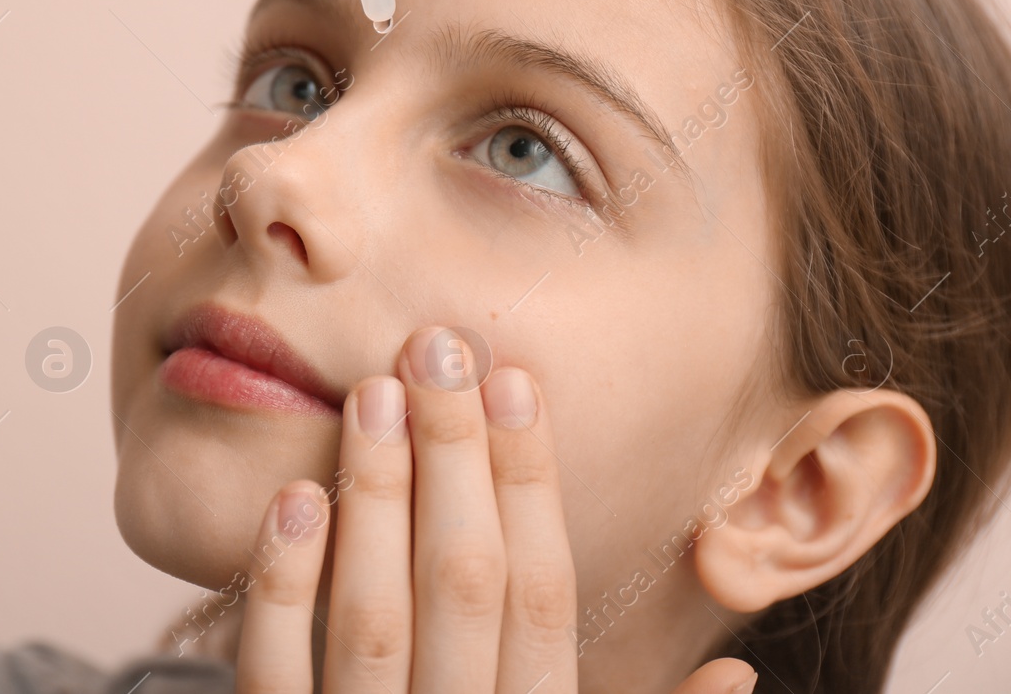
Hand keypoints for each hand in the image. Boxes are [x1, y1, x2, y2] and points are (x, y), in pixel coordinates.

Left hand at [232, 326, 758, 693]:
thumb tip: (736, 676)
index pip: (542, 590)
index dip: (531, 479)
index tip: (514, 380)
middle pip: (465, 581)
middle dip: (454, 458)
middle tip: (438, 349)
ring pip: (375, 614)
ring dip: (375, 496)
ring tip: (373, 394)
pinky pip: (274, 671)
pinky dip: (281, 586)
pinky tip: (292, 500)